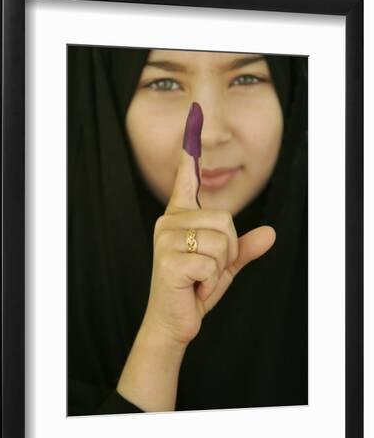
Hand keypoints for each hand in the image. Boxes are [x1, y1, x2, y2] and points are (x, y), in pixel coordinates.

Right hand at [144, 148, 275, 345]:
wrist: (175, 320)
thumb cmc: (196, 288)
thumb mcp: (224, 265)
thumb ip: (244, 248)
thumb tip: (271, 233)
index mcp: (180, 218)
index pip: (186, 180)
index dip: (191, 151)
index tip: (192, 117)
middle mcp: (169, 222)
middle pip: (226, 219)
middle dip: (228, 250)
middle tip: (207, 269)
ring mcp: (166, 239)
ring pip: (222, 240)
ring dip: (220, 267)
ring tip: (200, 278)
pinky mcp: (168, 259)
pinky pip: (213, 262)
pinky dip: (211, 282)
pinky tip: (193, 287)